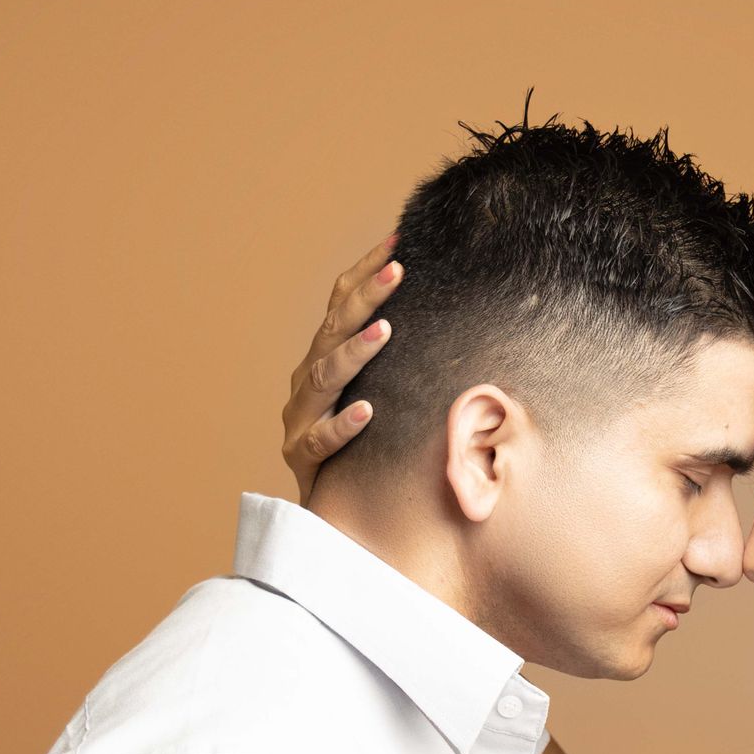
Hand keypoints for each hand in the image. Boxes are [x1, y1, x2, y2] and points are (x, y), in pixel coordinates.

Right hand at [281, 235, 400, 501]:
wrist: (330, 513)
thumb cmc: (364, 448)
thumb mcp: (383, 398)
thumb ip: (402, 364)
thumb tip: (453, 321)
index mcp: (324, 360)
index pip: (341, 305)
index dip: (365, 273)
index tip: (398, 240)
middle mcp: (307, 383)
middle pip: (333, 330)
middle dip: (365, 297)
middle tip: (398, 268)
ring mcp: (300, 419)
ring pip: (323, 378)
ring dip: (354, 353)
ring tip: (383, 331)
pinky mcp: (301, 458)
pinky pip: (321, 440)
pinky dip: (344, 425)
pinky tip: (368, 412)